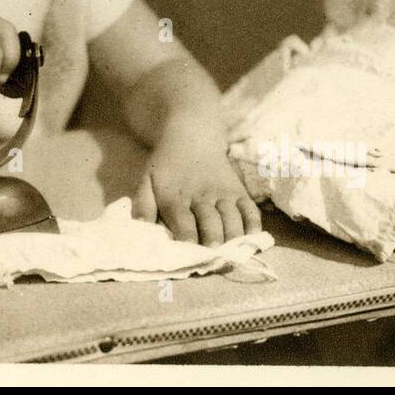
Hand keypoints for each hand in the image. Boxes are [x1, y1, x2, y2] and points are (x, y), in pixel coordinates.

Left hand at [133, 123, 261, 245]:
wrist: (193, 137)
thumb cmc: (167, 166)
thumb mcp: (147, 181)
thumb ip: (143, 206)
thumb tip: (141, 228)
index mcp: (175, 197)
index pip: (182, 220)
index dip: (187, 238)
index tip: (191, 253)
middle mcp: (201, 196)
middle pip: (210, 222)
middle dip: (214, 241)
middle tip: (216, 257)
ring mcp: (222, 193)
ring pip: (232, 218)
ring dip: (234, 237)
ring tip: (234, 254)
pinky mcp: (238, 191)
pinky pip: (250, 210)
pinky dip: (253, 225)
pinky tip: (252, 239)